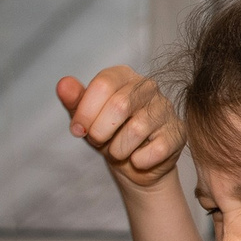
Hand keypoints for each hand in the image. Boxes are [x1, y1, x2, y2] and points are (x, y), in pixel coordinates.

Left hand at [58, 67, 182, 190]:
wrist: (135, 164)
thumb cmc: (109, 135)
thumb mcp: (87, 119)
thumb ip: (75, 101)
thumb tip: (63, 84)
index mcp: (124, 76)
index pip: (103, 84)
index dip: (85, 111)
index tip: (78, 130)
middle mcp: (148, 87)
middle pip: (120, 105)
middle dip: (100, 132)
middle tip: (98, 141)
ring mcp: (166, 109)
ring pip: (136, 130)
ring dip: (118, 150)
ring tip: (118, 151)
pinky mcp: (177, 133)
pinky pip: (155, 150)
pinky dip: (139, 161)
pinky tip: (138, 159)